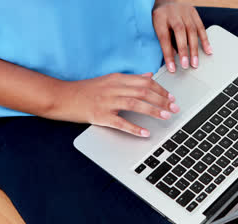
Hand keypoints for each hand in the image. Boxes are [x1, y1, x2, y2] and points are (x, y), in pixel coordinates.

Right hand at [56, 73, 179, 136]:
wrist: (62, 96)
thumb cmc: (86, 90)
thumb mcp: (109, 80)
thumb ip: (130, 79)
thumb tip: (148, 76)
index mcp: (117, 79)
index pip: (145, 82)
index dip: (161, 90)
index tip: (172, 97)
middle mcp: (114, 88)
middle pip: (143, 92)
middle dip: (162, 100)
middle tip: (175, 108)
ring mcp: (106, 102)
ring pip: (135, 104)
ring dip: (153, 110)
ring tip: (166, 116)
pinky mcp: (100, 116)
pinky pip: (120, 122)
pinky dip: (134, 128)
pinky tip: (145, 133)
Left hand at [152, 0, 211, 72]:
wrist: (166, 1)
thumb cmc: (161, 18)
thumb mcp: (157, 28)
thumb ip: (166, 42)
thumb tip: (174, 59)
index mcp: (160, 17)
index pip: (164, 38)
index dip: (168, 55)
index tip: (172, 68)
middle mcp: (173, 12)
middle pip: (180, 32)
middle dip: (184, 51)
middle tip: (186, 66)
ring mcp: (185, 11)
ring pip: (192, 30)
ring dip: (195, 49)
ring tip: (195, 63)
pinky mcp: (194, 12)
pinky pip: (201, 27)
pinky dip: (205, 40)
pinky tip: (208, 51)